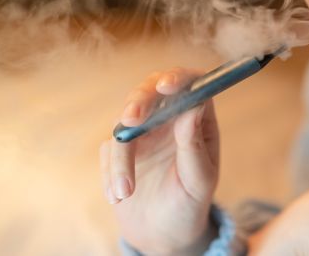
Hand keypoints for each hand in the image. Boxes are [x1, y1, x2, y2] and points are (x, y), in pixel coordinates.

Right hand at [100, 68, 219, 254]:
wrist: (162, 232)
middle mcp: (171, 117)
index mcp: (198, 119)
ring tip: (126, 192)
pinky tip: (120, 195)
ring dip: (122, 158)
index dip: (179, 78)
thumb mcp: (199, 180)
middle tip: (130, 119)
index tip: (166, 86)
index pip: (192, 84)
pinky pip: (110, 149)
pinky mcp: (121, 146)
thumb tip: (193, 107)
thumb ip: (194, 144)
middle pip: (151, 89)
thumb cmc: (189, 203)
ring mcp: (144, 130)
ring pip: (125, 122)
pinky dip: (113, 172)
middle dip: (139, 101)